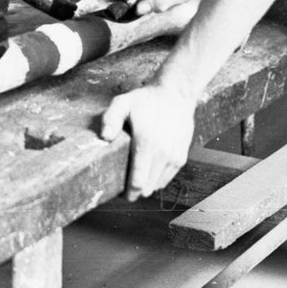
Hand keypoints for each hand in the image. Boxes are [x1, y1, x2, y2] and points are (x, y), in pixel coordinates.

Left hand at [100, 82, 196, 199]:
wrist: (176, 94)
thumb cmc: (147, 99)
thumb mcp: (123, 103)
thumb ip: (111, 119)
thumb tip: (104, 137)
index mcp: (147, 144)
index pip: (138, 182)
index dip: (128, 193)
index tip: (119, 193)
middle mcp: (163, 154)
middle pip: (147, 188)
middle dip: (135, 191)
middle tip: (123, 185)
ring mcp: (175, 157)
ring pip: (158, 185)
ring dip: (146, 185)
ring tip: (135, 177)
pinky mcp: (182, 157)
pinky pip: (167, 177)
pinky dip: (157, 178)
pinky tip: (147, 170)